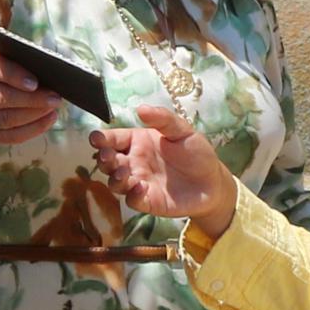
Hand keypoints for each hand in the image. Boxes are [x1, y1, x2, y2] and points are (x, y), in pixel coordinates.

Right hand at [0, 39, 60, 146]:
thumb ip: (10, 59)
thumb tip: (43, 67)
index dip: (13, 76)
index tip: (34, 82)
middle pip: (2, 97)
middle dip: (32, 99)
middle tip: (54, 97)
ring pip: (6, 119)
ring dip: (34, 115)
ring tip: (53, 107)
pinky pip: (9, 136)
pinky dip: (32, 129)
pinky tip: (48, 119)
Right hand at [93, 101, 239, 234]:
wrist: (213, 183)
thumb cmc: (196, 153)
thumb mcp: (183, 131)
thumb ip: (163, 119)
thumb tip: (140, 108)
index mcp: (138, 142)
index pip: (113, 139)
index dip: (102, 138)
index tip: (96, 138)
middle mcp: (134, 162)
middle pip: (109, 161)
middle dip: (104, 158)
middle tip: (107, 156)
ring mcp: (138, 182)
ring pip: (115, 182)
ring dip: (115, 178)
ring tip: (124, 173)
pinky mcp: (147, 201)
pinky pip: (132, 199)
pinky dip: (132, 194)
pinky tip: (141, 187)